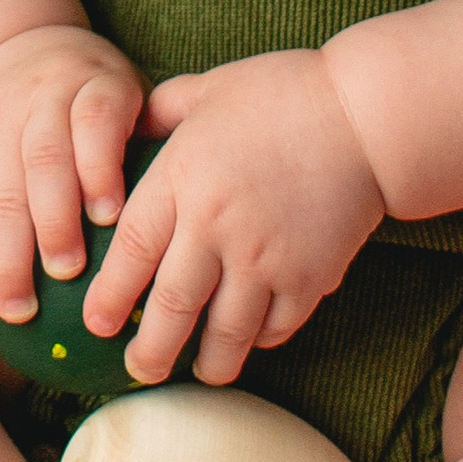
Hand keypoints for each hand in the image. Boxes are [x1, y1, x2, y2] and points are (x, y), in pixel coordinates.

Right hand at [0, 24, 144, 320]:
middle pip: (42, 160)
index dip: (99, 166)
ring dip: (6, 254)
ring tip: (20, 308)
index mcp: (91, 85)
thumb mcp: (126, 88)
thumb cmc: (89, 90)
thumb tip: (199, 208)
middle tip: (67, 272)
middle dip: (52, 220)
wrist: (8, 49)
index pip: (95, 119)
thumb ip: (157, 131)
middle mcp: (39, 103)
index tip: (111, 217)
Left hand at [86, 51, 385, 387]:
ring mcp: (264, 257)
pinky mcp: (309, 276)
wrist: (365, 115)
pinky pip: (275, 325)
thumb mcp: (209, 88)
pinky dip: (259, 340)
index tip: (97, 323)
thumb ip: (162, 110)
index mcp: (183, 178)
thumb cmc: (283, 92)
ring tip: (198, 373)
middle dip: (151, 350)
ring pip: (226, 331)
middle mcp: (216, 226)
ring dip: (208, 361)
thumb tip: (126, 124)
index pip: (133, 252)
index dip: (110, 295)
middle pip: (172, 306)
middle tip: (139, 370)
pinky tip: (250, 340)